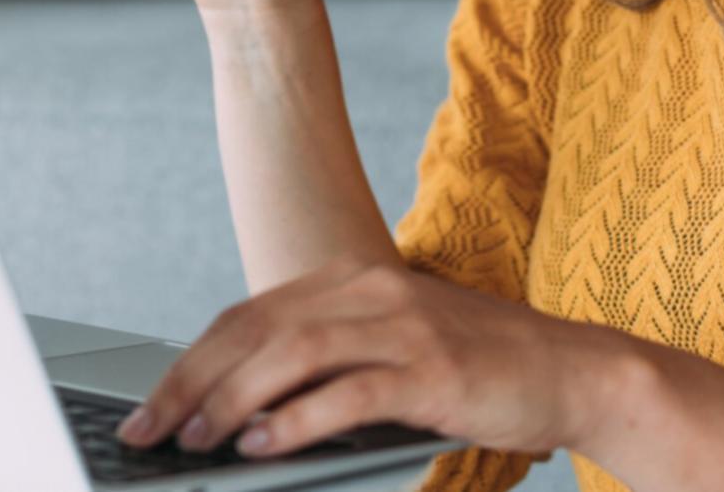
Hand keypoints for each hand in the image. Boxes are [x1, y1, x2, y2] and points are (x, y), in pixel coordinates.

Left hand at [113, 256, 631, 461]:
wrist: (573, 370)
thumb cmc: (478, 368)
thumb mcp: (392, 349)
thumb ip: (327, 363)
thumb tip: (243, 408)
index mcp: (353, 279)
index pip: (248, 316)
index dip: (191, 362)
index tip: (149, 407)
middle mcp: (371, 290)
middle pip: (254, 330)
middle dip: (191, 383)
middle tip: (150, 431)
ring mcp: (404, 326)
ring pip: (291, 355)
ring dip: (232, 401)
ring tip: (198, 441)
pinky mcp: (432, 370)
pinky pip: (348, 392)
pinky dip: (297, 420)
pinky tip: (264, 445)